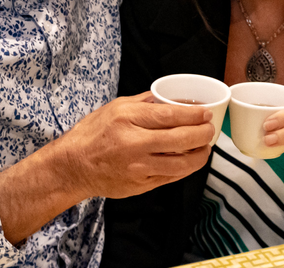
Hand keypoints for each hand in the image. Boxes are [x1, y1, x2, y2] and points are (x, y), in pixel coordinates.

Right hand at [57, 92, 213, 199]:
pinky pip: (172, 177)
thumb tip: (171, 98)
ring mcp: (138, 167)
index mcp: (127, 119)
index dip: (193, 115)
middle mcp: (133, 143)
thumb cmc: (92, 134)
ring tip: (205, 146)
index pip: (169, 116)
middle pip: (181, 139)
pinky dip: (186, 169)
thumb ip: (144, 102)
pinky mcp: (141, 184)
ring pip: (182, 164)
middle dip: (203, 134)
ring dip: (200, 154)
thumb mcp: (115, 107)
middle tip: (210, 128)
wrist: (73, 166)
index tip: (205, 113)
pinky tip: (190, 160)